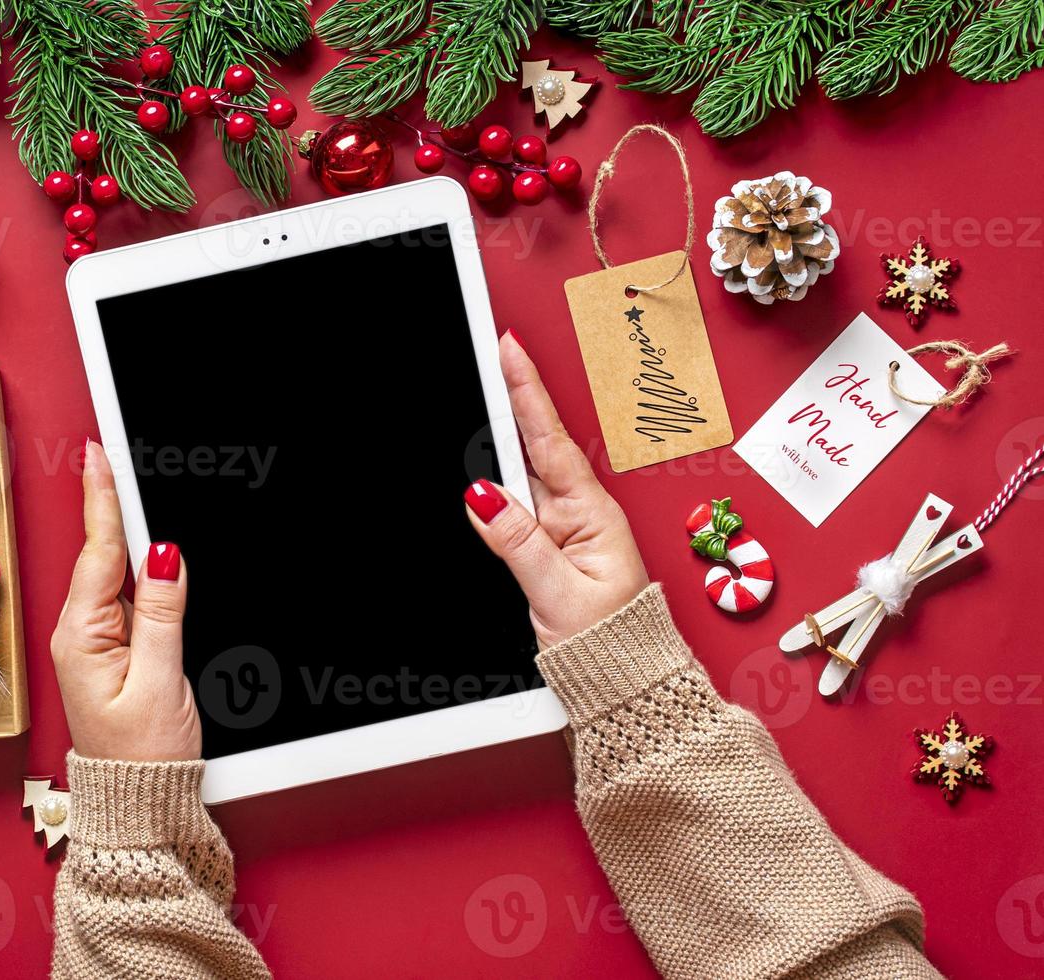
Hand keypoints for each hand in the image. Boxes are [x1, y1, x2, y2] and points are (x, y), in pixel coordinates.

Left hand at [51, 441, 200, 761]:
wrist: (138, 806)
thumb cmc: (144, 758)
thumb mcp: (160, 682)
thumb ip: (164, 615)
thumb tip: (167, 557)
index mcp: (81, 638)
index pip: (98, 554)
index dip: (102, 500)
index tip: (96, 456)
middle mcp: (80, 635)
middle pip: (105, 557)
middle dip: (115, 508)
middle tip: (115, 456)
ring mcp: (94, 643)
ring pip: (119, 577)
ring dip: (133, 542)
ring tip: (137, 495)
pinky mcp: (113, 653)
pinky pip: (129, 601)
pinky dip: (143, 575)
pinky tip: (153, 558)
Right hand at [464, 334, 649, 648]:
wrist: (627, 683)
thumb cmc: (610, 644)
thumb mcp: (558, 594)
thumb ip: (518, 544)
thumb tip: (483, 498)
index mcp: (593, 514)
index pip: (550, 440)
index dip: (527, 392)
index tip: (510, 350)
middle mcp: (578, 513)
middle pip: (530, 447)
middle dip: (506, 402)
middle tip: (482, 358)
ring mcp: (561, 529)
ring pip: (517, 478)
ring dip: (492, 451)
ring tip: (469, 410)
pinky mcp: (545, 549)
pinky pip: (514, 509)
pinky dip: (493, 493)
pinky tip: (476, 485)